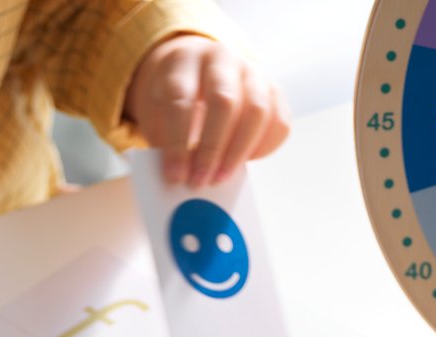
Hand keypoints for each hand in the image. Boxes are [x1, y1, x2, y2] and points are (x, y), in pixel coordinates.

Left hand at [126, 36, 289, 186]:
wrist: (194, 74)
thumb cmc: (172, 100)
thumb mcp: (156, 114)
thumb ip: (164, 143)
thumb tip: (181, 179)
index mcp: (184, 60)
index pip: (182, 99)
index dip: (178, 143)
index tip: (175, 176)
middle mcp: (221, 58)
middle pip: (225, 101)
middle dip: (212, 148)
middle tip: (201, 180)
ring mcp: (252, 71)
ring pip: (257, 110)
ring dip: (239, 152)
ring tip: (221, 177)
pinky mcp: (273, 90)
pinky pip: (279, 121)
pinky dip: (264, 148)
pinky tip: (244, 162)